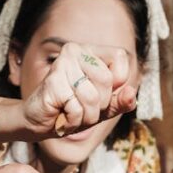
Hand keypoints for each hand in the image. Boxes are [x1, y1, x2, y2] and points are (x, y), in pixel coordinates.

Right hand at [22, 43, 136, 135]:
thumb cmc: (71, 111)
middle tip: (82, 109)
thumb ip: (119, 102)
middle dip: (99, 106)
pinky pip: (76, 108)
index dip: (118, 83)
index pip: (121, 59)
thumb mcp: (102, 109)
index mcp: (91, 51)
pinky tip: (62, 117)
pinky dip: (72, 121)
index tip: (101, 94)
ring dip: (85, 117)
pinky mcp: (53, 81)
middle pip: (107, 81)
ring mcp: (62, 63)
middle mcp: (76, 50)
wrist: (39, 123)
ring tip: (72, 114)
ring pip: (93, 97)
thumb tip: (132, 94)